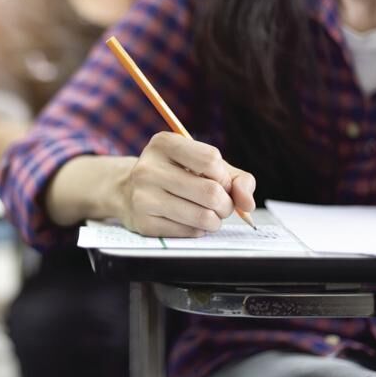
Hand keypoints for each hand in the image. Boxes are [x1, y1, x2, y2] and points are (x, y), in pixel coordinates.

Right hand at [118, 131, 255, 236]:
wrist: (128, 192)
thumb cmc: (175, 175)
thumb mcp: (203, 165)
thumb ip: (235, 178)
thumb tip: (247, 204)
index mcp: (163, 144)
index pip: (211, 160)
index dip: (225, 177)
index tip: (221, 183)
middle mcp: (148, 168)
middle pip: (210, 192)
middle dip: (226, 205)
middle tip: (222, 206)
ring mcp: (143, 197)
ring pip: (202, 216)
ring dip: (215, 221)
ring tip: (209, 216)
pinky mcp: (144, 223)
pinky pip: (188, 232)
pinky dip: (198, 230)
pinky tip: (189, 221)